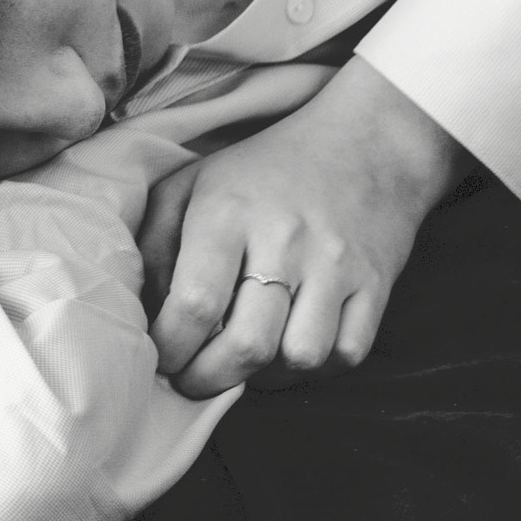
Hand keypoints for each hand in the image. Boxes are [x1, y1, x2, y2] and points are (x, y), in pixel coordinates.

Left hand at [136, 58, 470, 396]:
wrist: (365, 141)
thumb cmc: (261, 170)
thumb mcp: (191, 185)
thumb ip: (154, 244)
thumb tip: (145, 312)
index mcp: (228, 213)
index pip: (194, 303)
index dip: (171, 347)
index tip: (162, 356)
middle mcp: (284, 240)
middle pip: (247, 344)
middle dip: (209, 379)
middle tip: (192, 379)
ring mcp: (336, 265)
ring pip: (300, 357)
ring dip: (264, 376)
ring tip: (244, 362)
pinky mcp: (375, 284)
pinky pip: (346, 353)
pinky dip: (313, 369)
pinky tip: (289, 350)